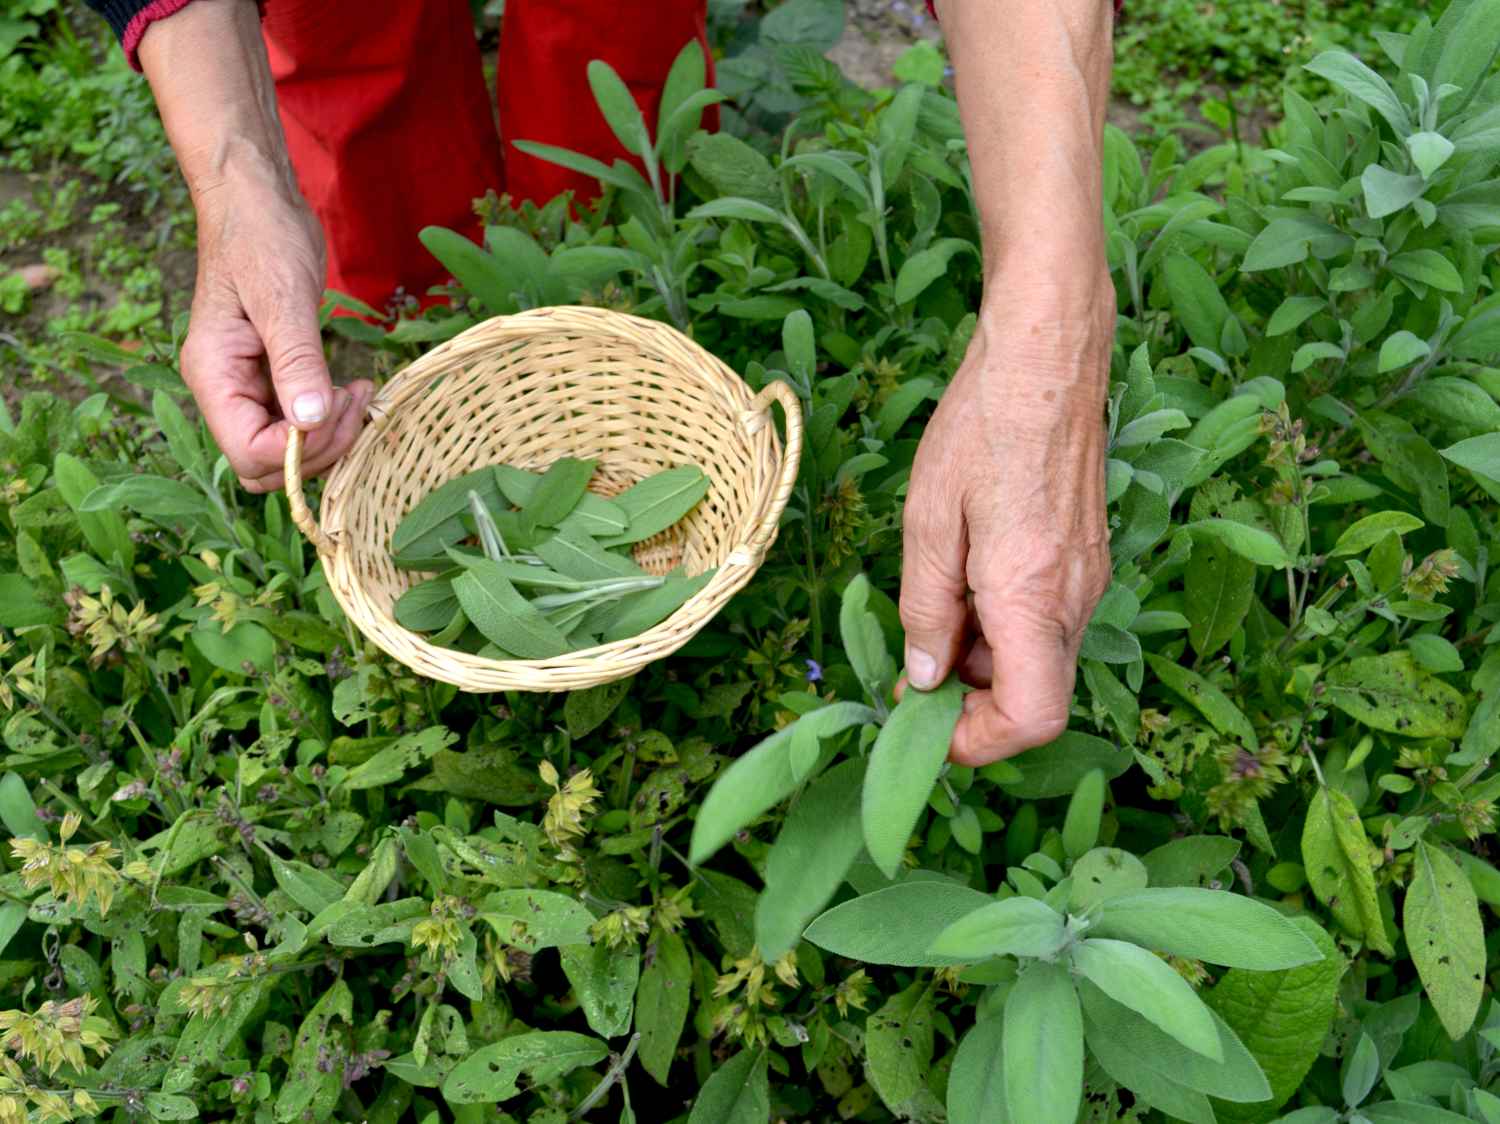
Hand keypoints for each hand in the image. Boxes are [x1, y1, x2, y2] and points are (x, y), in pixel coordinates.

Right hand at [138, 0, 370, 493]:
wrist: (259, 202)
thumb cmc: (261, 237)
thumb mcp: (282, 298)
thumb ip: (296, 361)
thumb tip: (308, 420)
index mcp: (213, 375)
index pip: (248, 452)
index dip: (300, 449)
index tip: (339, 408)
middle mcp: (225, 390)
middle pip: (267, 464)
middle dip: (318, 448)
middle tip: (356, 402)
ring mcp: (249, 387)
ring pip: (287, 451)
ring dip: (329, 438)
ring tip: (360, 394)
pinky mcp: (275, 378)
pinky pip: (301, 424)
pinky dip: (330, 420)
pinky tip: (354, 391)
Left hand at [899, 275, 1113, 764]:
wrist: (1048, 356)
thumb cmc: (982, 426)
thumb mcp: (928, 521)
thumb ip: (927, 610)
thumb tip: (924, 680)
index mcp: (1032, 594)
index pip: (1032, 716)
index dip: (979, 743)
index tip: (927, 727)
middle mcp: (1075, 596)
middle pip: (1035, 695)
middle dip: (972, 702)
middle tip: (913, 673)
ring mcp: (1089, 577)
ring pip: (1041, 660)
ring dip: (985, 662)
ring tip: (932, 617)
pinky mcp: (1088, 556)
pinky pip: (1048, 621)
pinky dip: (1005, 628)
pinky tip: (965, 584)